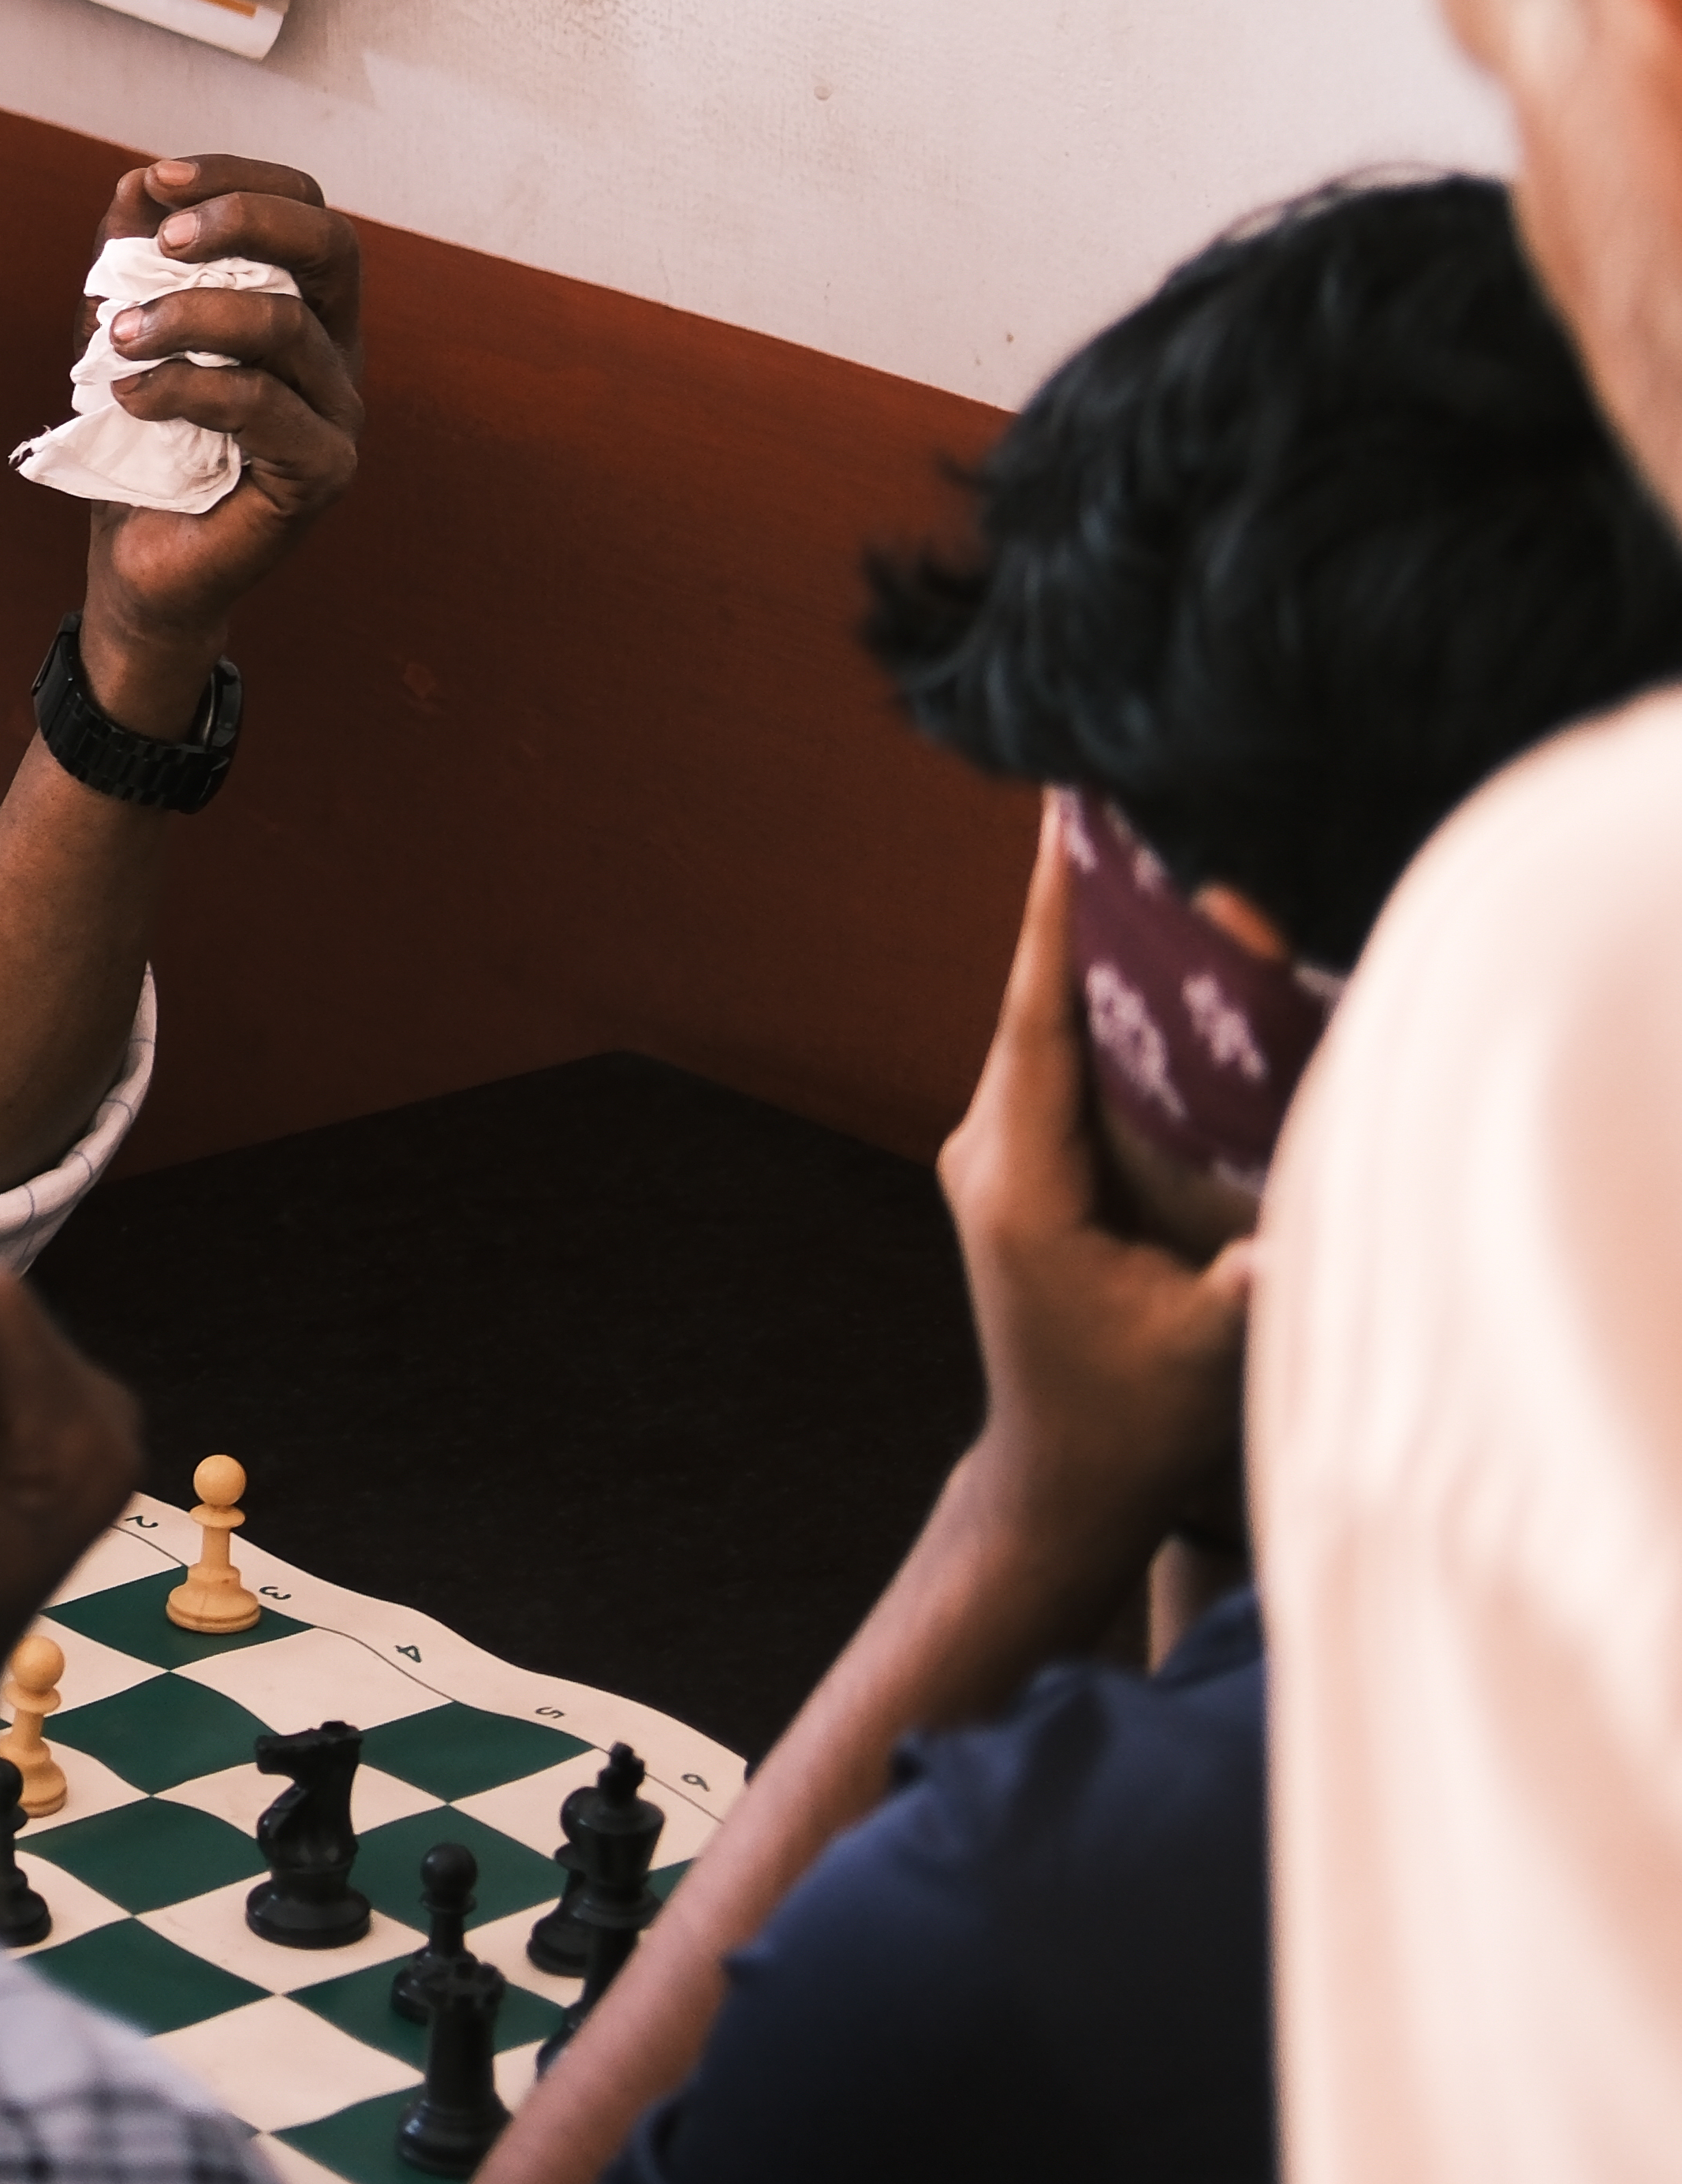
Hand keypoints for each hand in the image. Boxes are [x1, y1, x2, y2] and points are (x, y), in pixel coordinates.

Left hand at [67, 157, 365, 690]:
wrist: (138, 559)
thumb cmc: (138, 439)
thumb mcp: (122, 331)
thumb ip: (131, 258)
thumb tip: (139, 181)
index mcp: (305, 305)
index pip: (308, 209)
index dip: (241, 179)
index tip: (162, 179)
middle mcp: (338, 351)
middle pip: (332, 247)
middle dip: (244, 221)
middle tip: (162, 242)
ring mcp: (339, 413)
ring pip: (286, 324)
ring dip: (188, 316)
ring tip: (117, 337)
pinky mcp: (323, 472)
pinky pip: (260, 404)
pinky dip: (183, 388)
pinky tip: (129, 396)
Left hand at [940, 832, 1254, 1570]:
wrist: (1061, 1471)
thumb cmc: (1128, 1419)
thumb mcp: (1199, 1356)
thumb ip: (1241, 1291)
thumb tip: (1290, 1238)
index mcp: (1017, 1182)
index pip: (1036, 1029)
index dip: (1053, 931)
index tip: (1061, 838)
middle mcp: (989, 1150)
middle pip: (1038, 1008)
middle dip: (1081, 913)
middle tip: (1112, 810)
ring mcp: (1000, 1153)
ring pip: (1046, 1030)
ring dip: (1088, 954)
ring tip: (1126, 852)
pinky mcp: (1022, 1163)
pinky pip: (1058, 1062)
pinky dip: (1097, 1007)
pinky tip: (1138, 955)